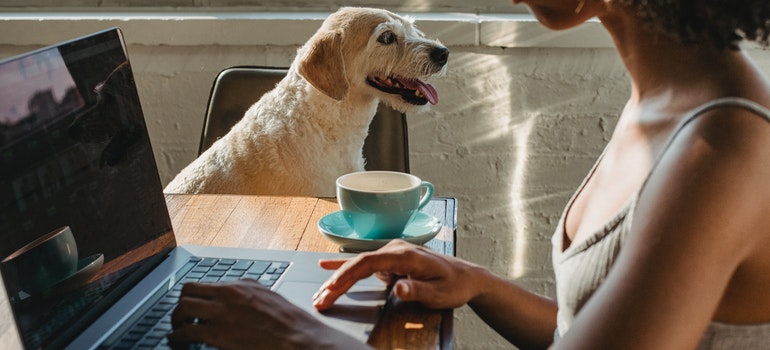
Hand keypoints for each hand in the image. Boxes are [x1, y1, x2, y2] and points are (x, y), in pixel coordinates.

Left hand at [168, 279, 367, 349]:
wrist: (301, 341)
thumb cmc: (293, 326)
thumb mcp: (272, 299)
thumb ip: (252, 295)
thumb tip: (240, 296)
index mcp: (243, 286)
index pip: (207, 284)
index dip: (196, 298)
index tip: (193, 309)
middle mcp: (230, 294)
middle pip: (189, 291)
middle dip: (180, 306)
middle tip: (180, 320)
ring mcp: (223, 313)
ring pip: (182, 308)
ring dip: (175, 321)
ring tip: (177, 332)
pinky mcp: (218, 335)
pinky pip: (185, 332)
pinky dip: (176, 338)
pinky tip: (177, 343)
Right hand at [313, 239, 485, 310]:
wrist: (466, 277)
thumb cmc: (454, 285)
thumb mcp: (439, 293)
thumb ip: (417, 290)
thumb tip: (397, 287)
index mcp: (404, 255)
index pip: (367, 263)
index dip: (346, 276)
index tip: (332, 290)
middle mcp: (395, 249)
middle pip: (358, 264)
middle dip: (336, 282)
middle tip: (320, 300)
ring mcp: (392, 253)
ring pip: (358, 265)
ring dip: (338, 280)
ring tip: (320, 294)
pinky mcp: (391, 260)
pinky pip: (364, 264)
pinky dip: (345, 265)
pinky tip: (327, 266)